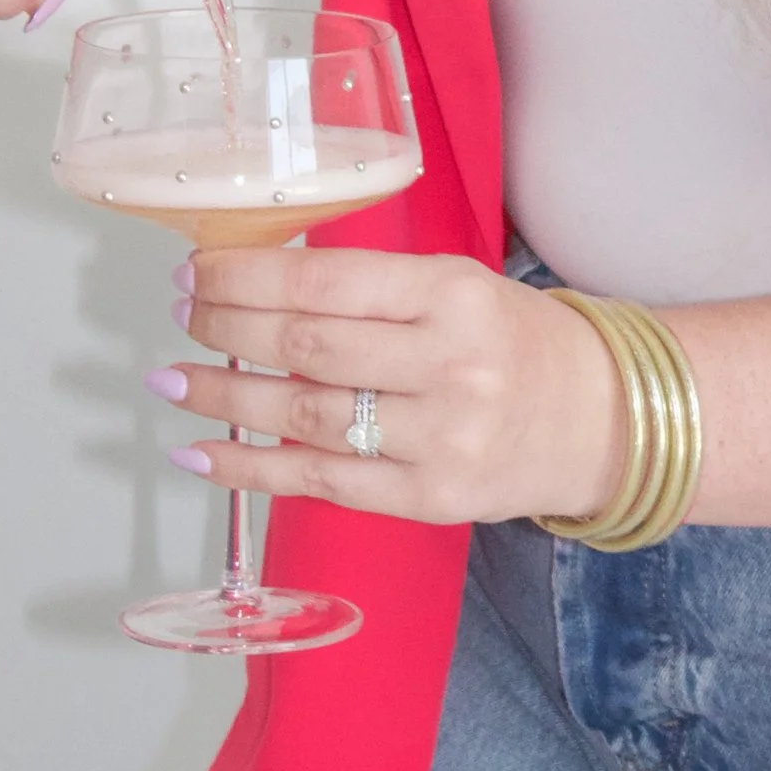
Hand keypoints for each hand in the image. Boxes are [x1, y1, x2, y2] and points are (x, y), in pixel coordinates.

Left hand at [153, 244, 623, 526]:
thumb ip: (372, 287)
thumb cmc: (512, 340)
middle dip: (226, 327)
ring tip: (171, 379)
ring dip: (222, 397)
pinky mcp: (427, 500)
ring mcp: (437, 439)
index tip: (196, 270)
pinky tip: (198, 455)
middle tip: (179, 313)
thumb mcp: (457, 285)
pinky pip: (319, 482)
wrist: (599, 419)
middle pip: (307, 346)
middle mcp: (446, 365)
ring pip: (303, 416)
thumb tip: (254, 279)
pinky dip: (249, 470)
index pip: (324, 282)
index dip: (245, 277)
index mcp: (452, 294)